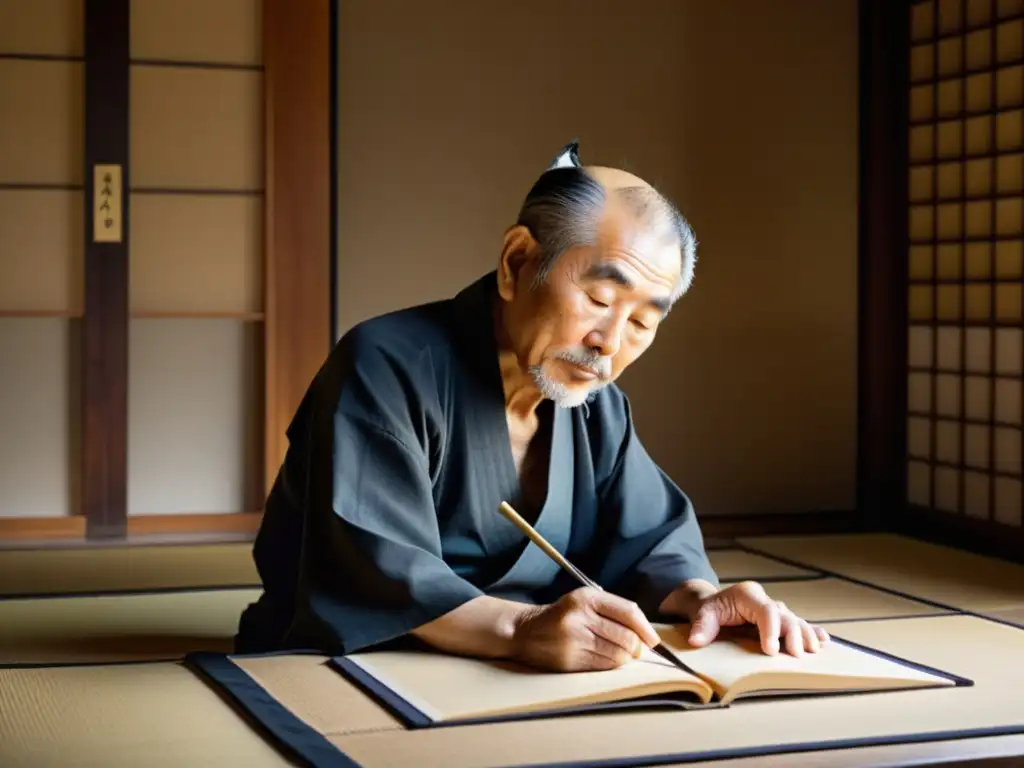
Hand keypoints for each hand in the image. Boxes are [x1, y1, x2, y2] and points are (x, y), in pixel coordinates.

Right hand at [511, 587, 661, 671]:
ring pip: (617, 654)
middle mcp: (580, 616)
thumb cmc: (562, 616)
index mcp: (587, 597)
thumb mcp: (584, 602)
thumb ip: (613, 611)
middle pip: (626, 636)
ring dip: (626, 659)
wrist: (524, 630)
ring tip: (622, 656)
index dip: (646, 628)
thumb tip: (646, 635)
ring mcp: (574, 639)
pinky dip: (612, 667)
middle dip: (638, 648)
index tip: (654, 640)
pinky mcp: (569, 659)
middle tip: (637, 652)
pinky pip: (603, 666)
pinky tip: (608, 662)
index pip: (628, 612)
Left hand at [683, 580, 829, 656]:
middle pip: (785, 616)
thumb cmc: (709, 610)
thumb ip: (701, 625)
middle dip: (793, 635)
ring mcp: (775, 610)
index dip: (771, 630)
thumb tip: (696, 640)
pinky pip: (799, 624)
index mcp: (748, 595)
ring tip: (813, 650)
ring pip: (795, 620)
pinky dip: (811, 631)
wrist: (714, 605)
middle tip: (797, 655)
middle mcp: (765, 600)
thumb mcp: (702, 614)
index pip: (765, 610)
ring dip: (806, 635)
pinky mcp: (780, 620)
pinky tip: (823, 639)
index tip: (770, 650)